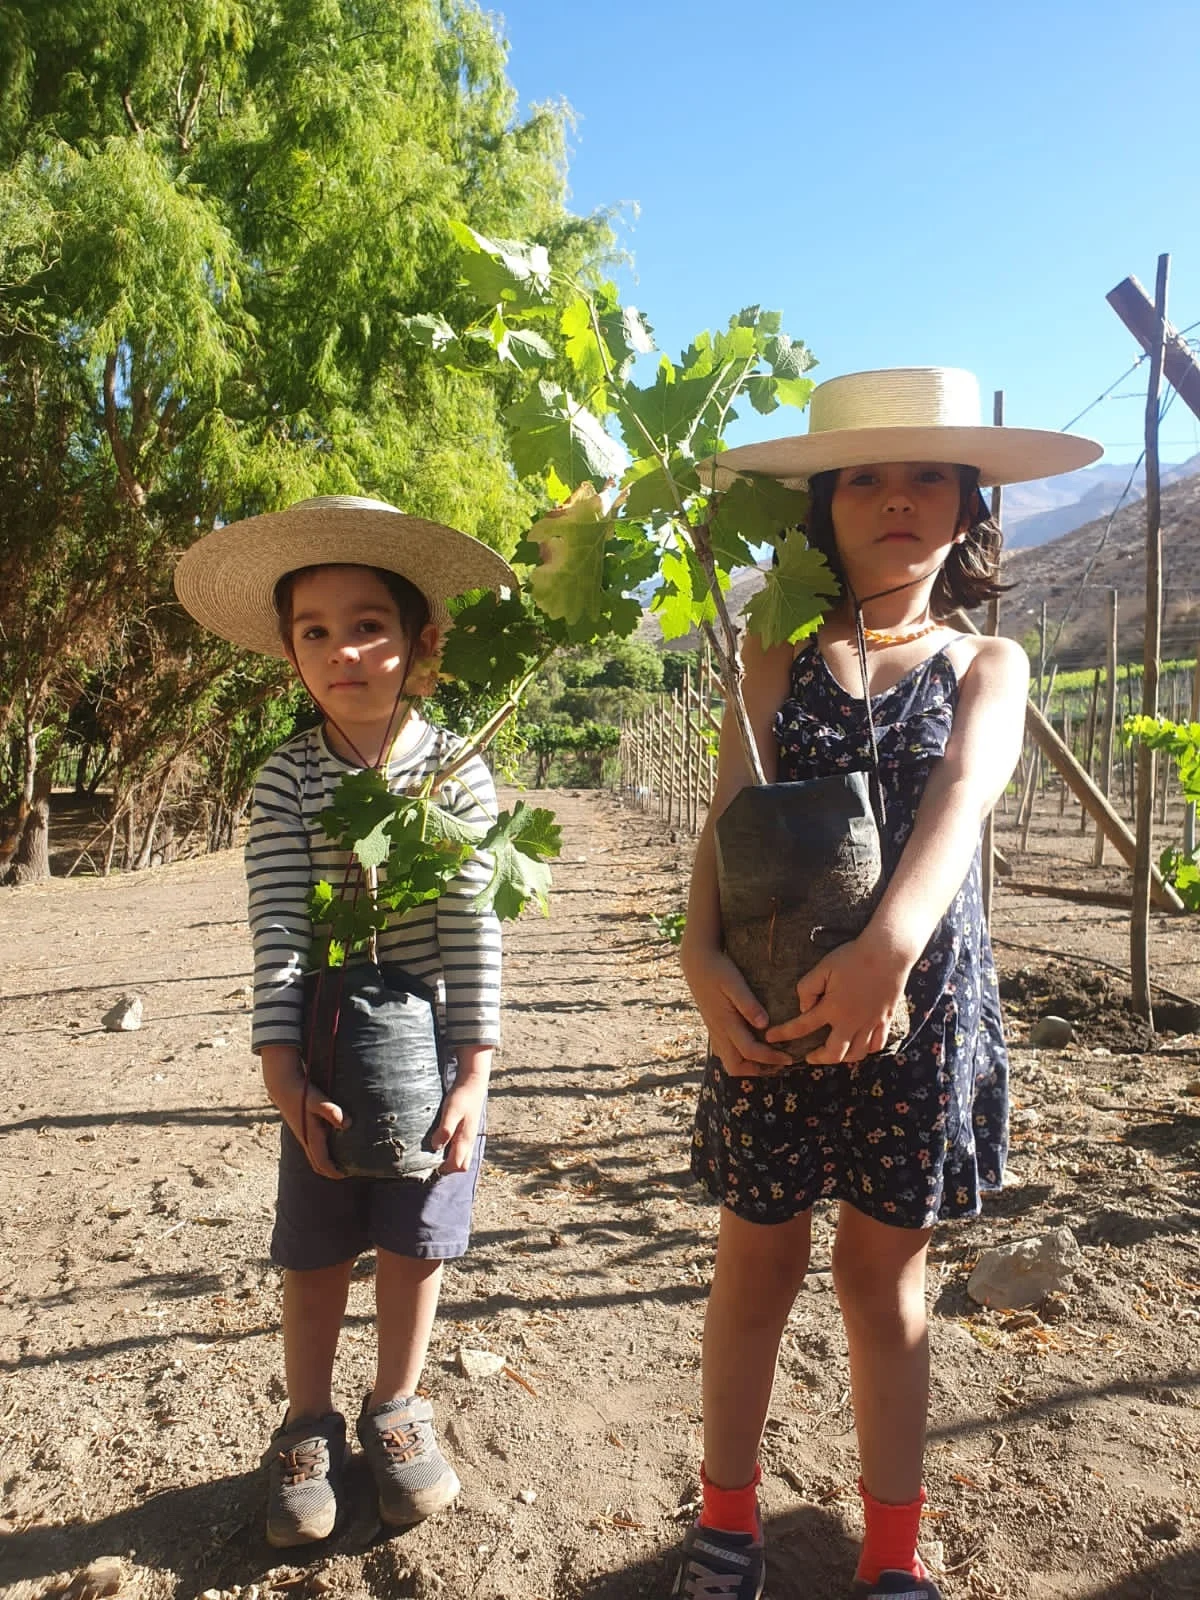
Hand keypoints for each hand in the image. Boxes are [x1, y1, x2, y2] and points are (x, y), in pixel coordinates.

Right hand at [261, 1048, 346, 1179]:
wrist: (283, 1086)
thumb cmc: (302, 1092)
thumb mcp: (317, 1100)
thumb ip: (331, 1111)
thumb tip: (347, 1124)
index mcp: (310, 1137)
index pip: (322, 1163)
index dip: (335, 1172)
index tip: (348, 1174)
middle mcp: (306, 1140)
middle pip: (318, 1165)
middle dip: (331, 1172)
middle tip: (349, 1171)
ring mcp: (303, 1136)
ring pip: (314, 1158)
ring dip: (327, 1164)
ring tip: (344, 1162)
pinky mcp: (302, 1130)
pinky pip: (313, 1149)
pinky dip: (323, 1154)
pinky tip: (334, 1145)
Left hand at [429, 1071, 486, 1174]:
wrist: (473, 1084)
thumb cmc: (462, 1097)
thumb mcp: (451, 1111)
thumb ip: (445, 1129)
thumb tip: (436, 1146)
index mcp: (465, 1139)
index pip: (457, 1165)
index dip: (444, 1168)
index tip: (430, 1164)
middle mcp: (469, 1141)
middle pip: (462, 1165)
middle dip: (448, 1168)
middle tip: (432, 1161)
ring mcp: (470, 1137)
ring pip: (463, 1158)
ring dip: (451, 1160)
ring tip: (435, 1153)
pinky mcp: (468, 1131)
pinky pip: (462, 1149)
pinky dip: (453, 1152)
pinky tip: (443, 1143)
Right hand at [680, 944, 791, 1076]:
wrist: (696, 962)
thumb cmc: (717, 969)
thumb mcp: (734, 982)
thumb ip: (748, 1004)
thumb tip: (764, 1024)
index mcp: (725, 1022)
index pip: (749, 1051)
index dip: (771, 1058)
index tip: (789, 1058)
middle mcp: (718, 1031)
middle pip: (735, 1066)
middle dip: (758, 1070)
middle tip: (779, 1064)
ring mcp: (714, 1031)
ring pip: (729, 1061)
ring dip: (749, 1066)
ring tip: (769, 1060)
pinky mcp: (714, 1027)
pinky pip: (725, 1052)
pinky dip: (741, 1057)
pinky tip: (753, 1048)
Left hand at [764, 932, 911, 1065]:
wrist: (888, 952)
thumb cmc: (852, 957)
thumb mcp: (823, 967)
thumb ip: (807, 988)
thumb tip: (803, 1008)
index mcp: (833, 1008)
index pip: (802, 1027)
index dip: (783, 1034)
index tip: (770, 1038)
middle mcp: (851, 1022)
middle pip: (833, 1054)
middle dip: (818, 1058)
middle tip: (809, 1055)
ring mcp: (870, 1023)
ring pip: (856, 1055)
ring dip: (842, 1058)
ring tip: (833, 1052)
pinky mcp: (885, 1020)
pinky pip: (877, 1045)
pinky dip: (866, 1050)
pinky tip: (859, 1045)